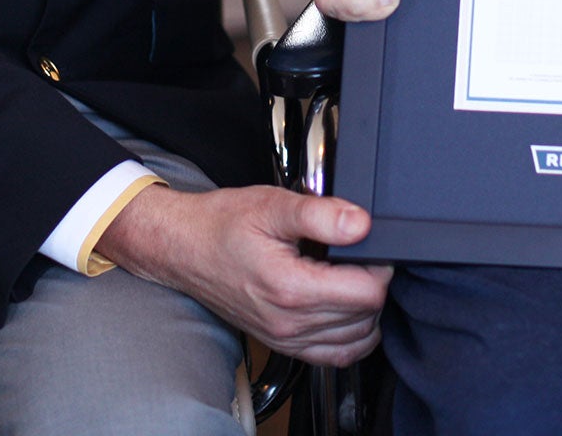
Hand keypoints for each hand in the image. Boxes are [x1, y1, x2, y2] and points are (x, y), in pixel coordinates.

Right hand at [97, 183, 391, 364]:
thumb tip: (361, 224)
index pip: (367, 294)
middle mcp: (288, 322)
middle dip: (373, 284)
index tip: (368, 243)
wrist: (182, 247)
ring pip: (356, 340)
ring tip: (351, 278)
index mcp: (290, 287)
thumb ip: (321, 215)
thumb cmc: (222, 224)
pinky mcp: (281, 344)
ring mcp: (284, 338)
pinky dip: (351, 336)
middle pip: (366, 318)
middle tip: (359, 255)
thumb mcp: (271, 205)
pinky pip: (334, 356)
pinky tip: (345, 308)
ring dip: (365, 311)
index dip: (379, 265)